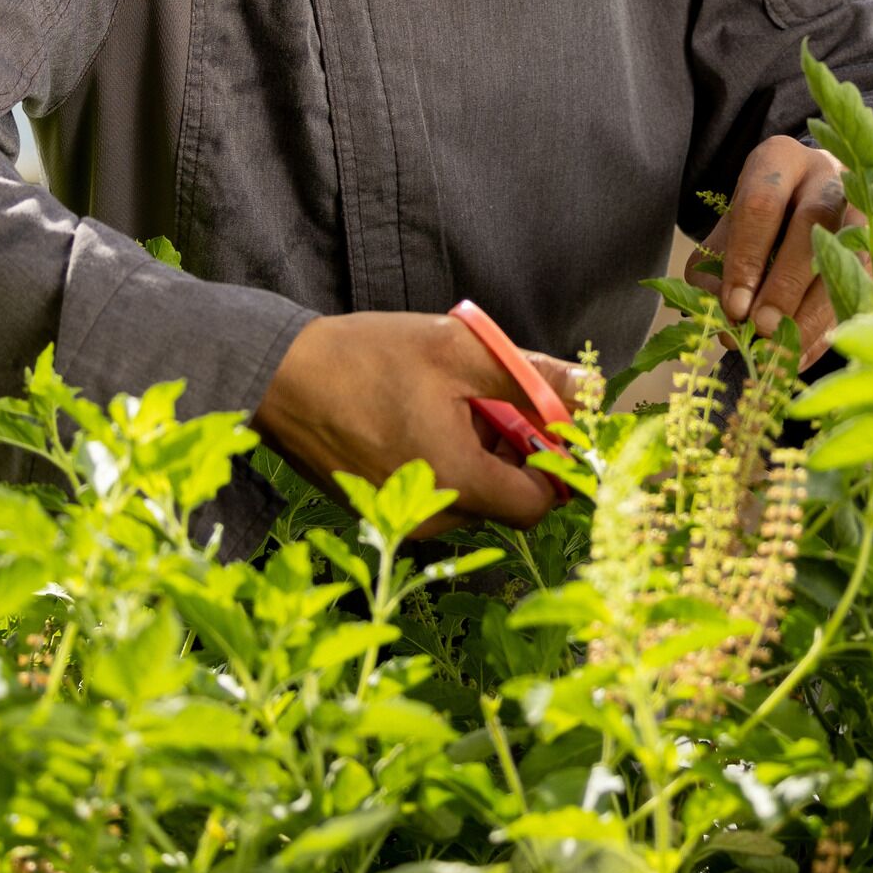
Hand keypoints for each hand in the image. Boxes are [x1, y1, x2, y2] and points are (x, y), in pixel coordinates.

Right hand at [254, 311, 593, 532]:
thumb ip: (532, 376)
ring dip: (477, 453)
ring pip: (470, 495)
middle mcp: (431, 518)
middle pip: (505, 498)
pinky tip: (418, 418)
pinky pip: (434, 494)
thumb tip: (593, 389)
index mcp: (458, 484)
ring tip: (446, 401)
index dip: (553, 462)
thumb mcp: (459, 351)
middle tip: (488, 396)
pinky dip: (443, 461)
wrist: (279, 377)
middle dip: (512, 449)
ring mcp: (399, 521)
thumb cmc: (367, 359)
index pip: (539, 504)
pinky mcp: (378, 513)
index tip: (545, 421)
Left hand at [694, 133, 854, 355]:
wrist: (810, 198)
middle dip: (786, 283)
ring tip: (785, 350)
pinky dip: (833, 326)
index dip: (747, 258)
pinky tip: (805, 355)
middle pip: (812, 223)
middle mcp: (827, 175)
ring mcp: (863, 206)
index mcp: (779, 161)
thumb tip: (727, 325)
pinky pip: (865, 287)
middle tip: (763, 327)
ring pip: (848, 256)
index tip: (735, 307)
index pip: (761, 204)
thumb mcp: (727, 233)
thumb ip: (715, 272)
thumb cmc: (760, 221)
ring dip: (815, 311)